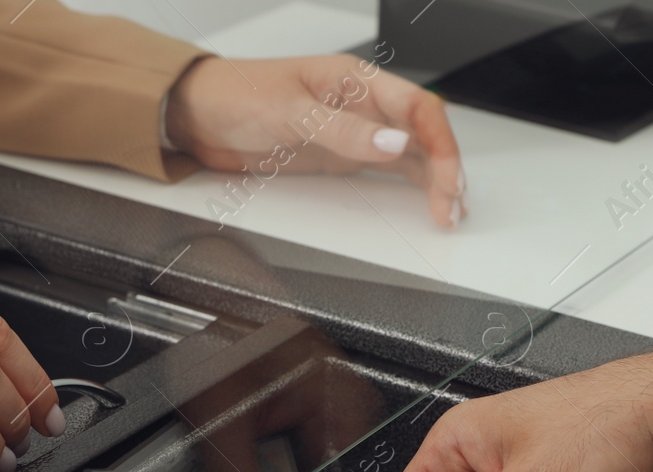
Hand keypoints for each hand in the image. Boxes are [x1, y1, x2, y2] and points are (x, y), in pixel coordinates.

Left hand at [164, 54, 465, 228]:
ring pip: (411, 152)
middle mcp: (362, 103)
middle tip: (452, 206)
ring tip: (448, 211)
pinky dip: (410, 185)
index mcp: (357, 79)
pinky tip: (424, 201)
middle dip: (445, 167)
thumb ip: (345, 130)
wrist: (200, 115)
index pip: (418, 107)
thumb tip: (395, 141)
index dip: (440, 143)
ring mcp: (354, 130)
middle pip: (422, 132)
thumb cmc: (238, 96)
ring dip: (433, 180)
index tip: (445, 178)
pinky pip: (387, 168)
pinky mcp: (340, 154)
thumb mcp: (292, 114)